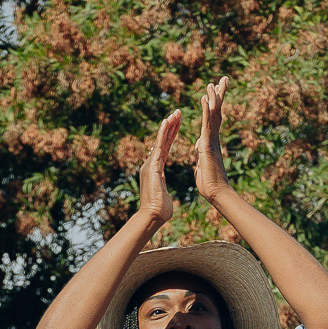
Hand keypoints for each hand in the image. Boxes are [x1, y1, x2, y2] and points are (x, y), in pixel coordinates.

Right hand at [137, 111, 180, 229]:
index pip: (165, 148)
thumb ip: (163, 190)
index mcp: (155, 170)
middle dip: (170, 126)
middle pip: (162, 141)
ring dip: (168, 126)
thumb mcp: (164, 195)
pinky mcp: (153, 166)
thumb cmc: (160, 210)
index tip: (177, 123)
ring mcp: (150, 164)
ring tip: (175, 113)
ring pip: (160, 140)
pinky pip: (159, 146)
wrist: (152, 216)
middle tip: (177, 112)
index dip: (171, 135)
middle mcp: (151, 164)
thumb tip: (163, 193)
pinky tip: (167, 122)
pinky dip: (162, 133)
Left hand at [194, 78, 233, 205]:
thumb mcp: (201, 162)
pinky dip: (207, 110)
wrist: (216, 192)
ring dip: (213, 98)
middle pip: (218, 111)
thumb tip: (199, 144)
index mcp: (209, 141)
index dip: (214, 103)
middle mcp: (213, 137)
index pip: (213, 117)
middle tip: (224, 78)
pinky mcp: (208, 144)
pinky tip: (205, 98)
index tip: (214, 90)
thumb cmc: (209, 181)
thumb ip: (201, 151)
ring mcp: (211, 140)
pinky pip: (207, 124)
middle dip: (220, 94)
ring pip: (214, 114)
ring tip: (213, 83)